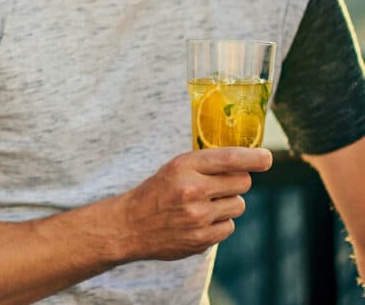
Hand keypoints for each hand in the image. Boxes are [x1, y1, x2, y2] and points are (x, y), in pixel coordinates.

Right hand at [114, 147, 272, 261]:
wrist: (129, 225)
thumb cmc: (156, 192)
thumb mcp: (174, 168)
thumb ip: (206, 164)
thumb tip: (247, 162)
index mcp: (183, 167)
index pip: (229, 158)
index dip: (253, 157)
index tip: (267, 157)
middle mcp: (192, 190)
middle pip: (242, 182)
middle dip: (236, 182)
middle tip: (218, 185)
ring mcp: (198, 217)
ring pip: (239, 205)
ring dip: (228, 204)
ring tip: (204, 205)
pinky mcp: (201, 239)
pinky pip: (229, 226)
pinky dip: (220, 223)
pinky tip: (200, 221)